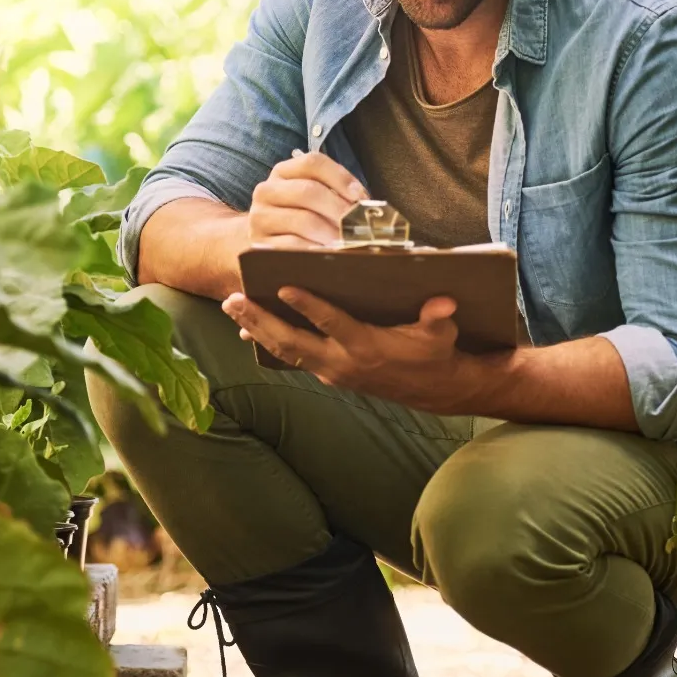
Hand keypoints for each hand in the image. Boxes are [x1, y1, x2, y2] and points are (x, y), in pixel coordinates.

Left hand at [221, 288, 479, 413]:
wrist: (434, 389)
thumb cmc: (435, 353)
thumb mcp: (441, 335)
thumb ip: (437, 318)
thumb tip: (443, 302)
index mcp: (366, 347)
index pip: (331, 323)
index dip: (308, 306)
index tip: (283, 287)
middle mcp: (342, 362)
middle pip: (292, 341)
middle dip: (260, 320)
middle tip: (233, 298)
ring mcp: (332, 371)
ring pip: (285, 351)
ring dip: (257, 329)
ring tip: (232, 307)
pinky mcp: (329, 374)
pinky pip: (292, 358)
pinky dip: (269, 343)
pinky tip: (249, 330)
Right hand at [248, 151, 368, 247]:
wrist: (267, 241)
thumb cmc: (301, 217)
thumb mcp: (315, 198)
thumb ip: (337, 193)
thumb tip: (364, 203)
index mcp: (283, 172)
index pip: (313, 163)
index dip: (340, 178)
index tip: (360, 197)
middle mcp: (267, 191)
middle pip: (308, 191)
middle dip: (339, 209)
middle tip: (358, 224)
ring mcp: (261, 217)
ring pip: (303, 220)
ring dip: (331, 232)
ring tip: (347, 241)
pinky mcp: (260, 244)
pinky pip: (294, 246)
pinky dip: (316, 250)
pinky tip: (329, 253)